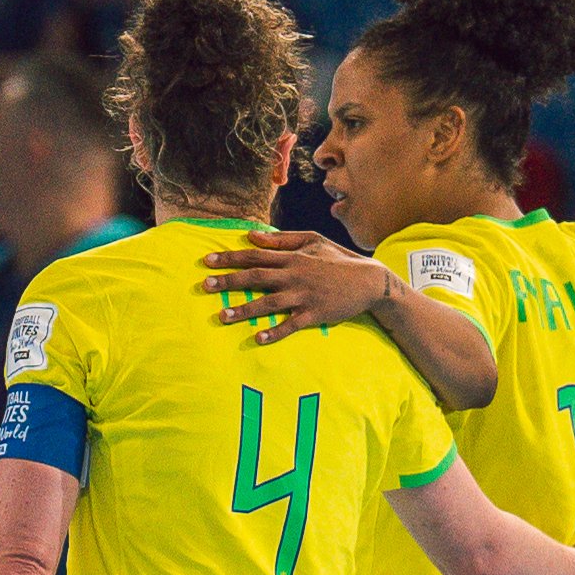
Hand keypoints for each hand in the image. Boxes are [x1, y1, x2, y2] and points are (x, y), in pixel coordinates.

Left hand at [196, 229, 391, 342]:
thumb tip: (251, 236)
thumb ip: (281, 240)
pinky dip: (275, 332)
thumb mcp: (312, 241)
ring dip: (244, 310)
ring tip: (222, 316)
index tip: (207, 261)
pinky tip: (257, 339)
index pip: (255, 256)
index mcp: (292, 257)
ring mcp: (304, 296)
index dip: (230, 258)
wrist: (370, 281)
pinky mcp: (314, 315)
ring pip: (269, 303)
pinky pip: (291, 325)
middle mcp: (295, 276)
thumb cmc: (337, 259)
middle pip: (256, 278)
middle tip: (205, 286)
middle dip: (229, 282)